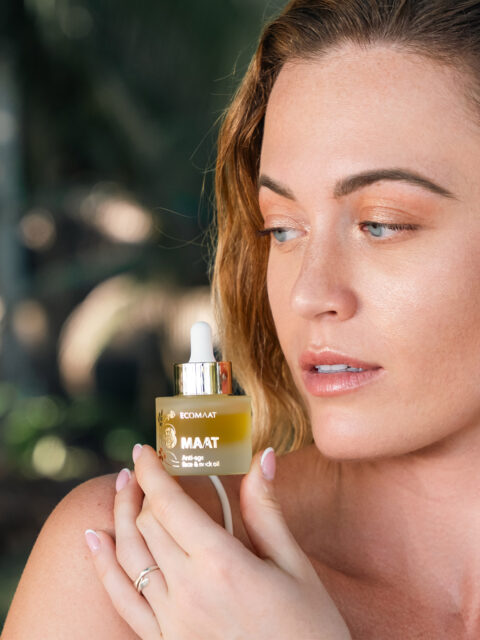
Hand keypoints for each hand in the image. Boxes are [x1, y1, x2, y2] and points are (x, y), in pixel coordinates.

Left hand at [85, 444, 351, 639]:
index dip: (152, 471)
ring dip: (120, 516)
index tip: (145, 449)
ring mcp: (171, 621)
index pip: (170, 504)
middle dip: (139, 488)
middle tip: (142, 466)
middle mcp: (188, 590)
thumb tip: (264, 458)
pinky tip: (92, 539)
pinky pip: (122, 600)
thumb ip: (267, 510)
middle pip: (146, 524)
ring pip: (129, 556)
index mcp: (222, 564)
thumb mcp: (295, 566)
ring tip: (120, 488)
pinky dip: (103, 565)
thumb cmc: (309, 629)